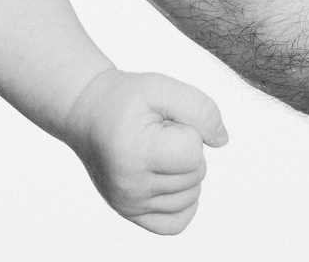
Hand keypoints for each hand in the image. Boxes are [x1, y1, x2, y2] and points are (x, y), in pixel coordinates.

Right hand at [64, 68, 226, 234]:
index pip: (192, 152)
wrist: (86, 111)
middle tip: (157, 132)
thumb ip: (199, 108)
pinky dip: (183, 202)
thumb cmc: (125, 98)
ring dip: (184, 171)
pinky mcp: (130, 212)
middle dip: (185, 148)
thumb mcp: (160, 86)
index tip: (163, 120)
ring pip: (191, 196)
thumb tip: (221, 140)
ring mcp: (129, 203)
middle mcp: (130, 186)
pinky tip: (169, 179)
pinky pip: (176, 223)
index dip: (186, 129)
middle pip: (195, 174)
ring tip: (157, 150)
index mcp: (135, 153)